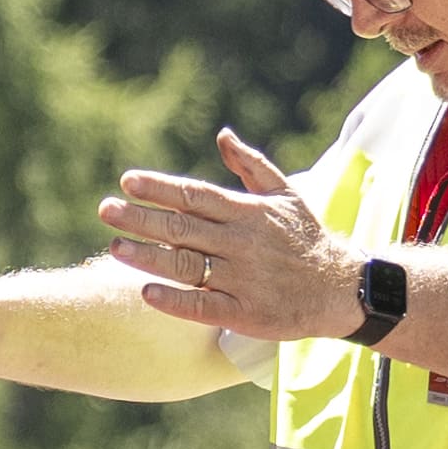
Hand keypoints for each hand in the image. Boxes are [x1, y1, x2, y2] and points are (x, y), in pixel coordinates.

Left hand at [102, 127, 355, 340]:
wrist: (341, 289)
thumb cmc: (306, 238)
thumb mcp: (286, 194)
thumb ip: (251, 165)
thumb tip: (222, 136)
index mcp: (247, 213)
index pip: (195, 196)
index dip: (160, 188)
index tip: (127, 182)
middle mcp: (241, 243)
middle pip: (183, 228)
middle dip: (142, 218)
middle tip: (106, 210)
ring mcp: (242, 279)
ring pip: (187, 265)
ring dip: (149, 256)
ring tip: (115, 247)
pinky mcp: (245, 312)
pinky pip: (204, 306)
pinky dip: (175, 300)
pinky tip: (147, 292)